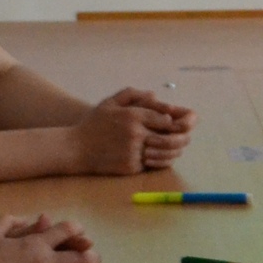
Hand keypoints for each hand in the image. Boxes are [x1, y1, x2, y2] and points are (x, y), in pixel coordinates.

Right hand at [75, 90, 192, 174]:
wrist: (75, 149)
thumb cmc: (94, 124)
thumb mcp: (109, 103)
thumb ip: (133, 95)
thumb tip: (156, 96)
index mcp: (132, 115)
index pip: (166, 119)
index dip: (177, 121)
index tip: (179, 123)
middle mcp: (135, 133)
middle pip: (170, 137)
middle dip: (182, 138)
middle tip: (187, 138)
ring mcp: (133, 151)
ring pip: (164, 153)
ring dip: (175, 152)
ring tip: (178, 149)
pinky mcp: (130, 167)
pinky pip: (152, 164)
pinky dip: (160, 161)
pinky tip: (162, 158)